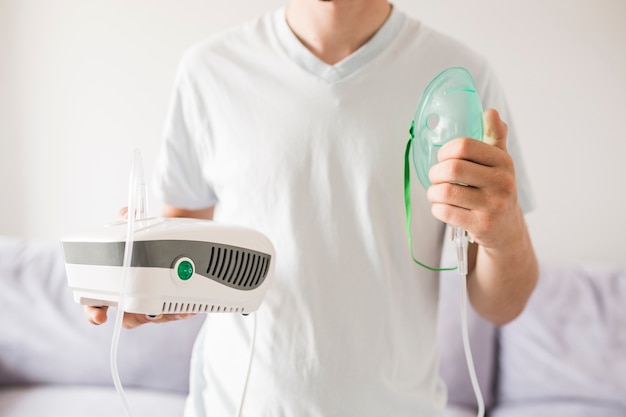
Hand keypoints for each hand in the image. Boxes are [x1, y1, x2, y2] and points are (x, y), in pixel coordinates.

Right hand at [82, 206, 196, 328]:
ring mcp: (148, 303)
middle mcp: (129, 298)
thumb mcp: (135, 228)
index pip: (96, 304)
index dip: (94, 313)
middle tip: (148, 312)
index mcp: (113, 286)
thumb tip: (128, 213)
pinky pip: (172, 314)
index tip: (99, 316)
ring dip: (164, 316)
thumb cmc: (144, 241)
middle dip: (139, 317)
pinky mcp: (167, 303)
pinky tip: (189, 309)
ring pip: (153, 317)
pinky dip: (181, 312)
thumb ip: (127, 220)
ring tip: (175, 310)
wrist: (169, 241)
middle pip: (129, 318)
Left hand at [426, 108, 524, 249]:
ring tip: (436, 193)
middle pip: (452, 168)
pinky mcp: (482, 225)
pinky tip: (443, 208)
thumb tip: (491, 111)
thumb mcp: (499, 162)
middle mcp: (502, 182)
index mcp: (503, 161)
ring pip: (445, 192)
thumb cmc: (496, 190)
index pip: (464, 146)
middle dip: (435, 173)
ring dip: (433, 193)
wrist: (507, 229)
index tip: (443, 158)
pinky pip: (445, 212)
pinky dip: (437, 209)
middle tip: (436, 178)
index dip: (446, 151)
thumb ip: (494, 136)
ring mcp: (493, 205)